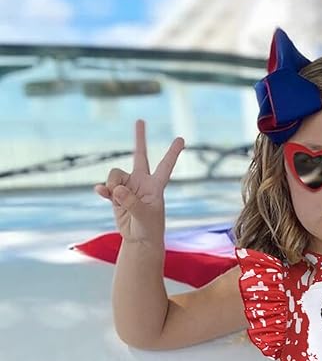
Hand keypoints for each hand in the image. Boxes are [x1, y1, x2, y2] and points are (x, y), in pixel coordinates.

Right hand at [93, 118, 184, 245]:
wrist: (139, 241)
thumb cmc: (149, 229)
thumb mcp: (144, 217)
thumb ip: (131, 203)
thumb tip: (117, 190)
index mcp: (155, 186)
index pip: (165, 166)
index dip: (172, 153)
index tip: (181, 138)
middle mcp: (142, 182)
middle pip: (140, 155)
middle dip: (140, 138)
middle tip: (140, 120)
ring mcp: (128, 187)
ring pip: (115, 174)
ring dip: (112, 185)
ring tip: (118, 200)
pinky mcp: (116, 194)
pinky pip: (106, 186)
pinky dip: (103, 190)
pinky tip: (101, 193)